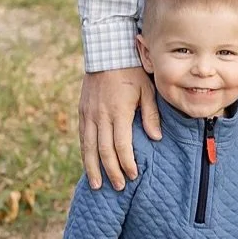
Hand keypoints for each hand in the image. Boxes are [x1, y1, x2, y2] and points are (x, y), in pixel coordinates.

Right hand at [79, 66, 160, 190]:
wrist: (106, 52)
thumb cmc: (132, 70)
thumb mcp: (147, 89)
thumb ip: (151, 114)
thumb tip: (156, 137)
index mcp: (118, 111)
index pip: (121, 145)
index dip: (126, 162)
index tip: (133, 175)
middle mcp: (100, 115)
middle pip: (103, 151)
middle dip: (111, 171)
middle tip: (119, 186)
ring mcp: (88, 114)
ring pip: (88, 147)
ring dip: (92, 168)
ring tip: (97, 185)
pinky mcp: (82, 111)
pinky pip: (82, 137)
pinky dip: (85, 153)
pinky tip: (89, 164)